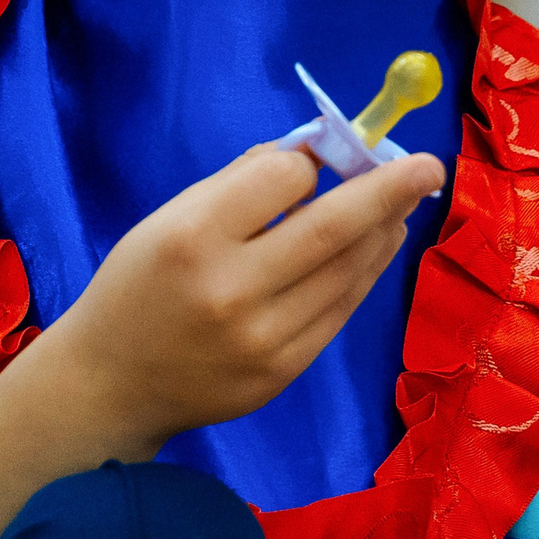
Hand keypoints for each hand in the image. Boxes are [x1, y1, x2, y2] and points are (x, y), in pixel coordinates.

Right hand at [34, 141, 446, 453]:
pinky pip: (339, 311)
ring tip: (403, 204)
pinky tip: (373, 248)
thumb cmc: (138, 286)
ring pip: (347, 272)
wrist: (109, 385)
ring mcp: (262, 339)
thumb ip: (239, 184)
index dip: (310, 161)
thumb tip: (314, 152)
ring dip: (384, 231)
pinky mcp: (282, 373)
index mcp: (192, 237)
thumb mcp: (167, 219)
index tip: (321, 155)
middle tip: (430, 166)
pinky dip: (363, 273)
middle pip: (332, 227)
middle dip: (389, 190)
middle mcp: (230, 290)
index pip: (282, 180)